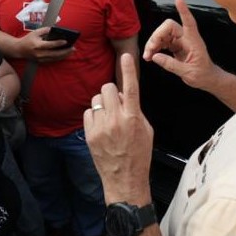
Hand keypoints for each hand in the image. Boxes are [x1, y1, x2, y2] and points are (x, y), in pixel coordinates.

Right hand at [19, 26, 73, 62]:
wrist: (19, 50)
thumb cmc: (28, 39)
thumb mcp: (36, 32)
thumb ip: (46, 30)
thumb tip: (56, 29)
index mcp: (37, 45)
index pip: (50, 45)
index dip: (58, 43)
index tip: (66, 41)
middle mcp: (39, 53)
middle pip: (55, 53)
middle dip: (65, 51)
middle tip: (73, 48)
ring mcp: (40, 59)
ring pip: (55, 58)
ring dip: (64, 55)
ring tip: (72, 51)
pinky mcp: (41, 61)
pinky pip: (53, 60)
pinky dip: (60, 57)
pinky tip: (65, 54)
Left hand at [84, 53, 153, 204]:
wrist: (125, 179)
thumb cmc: (139, 155)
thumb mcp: (146, 130)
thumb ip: (136, 110)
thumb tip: (124, 96)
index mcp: (133, 118)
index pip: (131, 88)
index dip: (128, 70)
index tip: (126, 56)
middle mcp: (116, 120)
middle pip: (108, 89)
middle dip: (112, 93)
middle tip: (117, 104)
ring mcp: (101, 127)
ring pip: (97, 100)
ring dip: (103, 104)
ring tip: (109, 118)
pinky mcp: (90, 134)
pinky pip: (88, 112)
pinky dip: (94, 116)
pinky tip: (101, 126)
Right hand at [143, 0, 217, 89]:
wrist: (207, 79)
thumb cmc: (203, 74)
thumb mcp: (188, 73)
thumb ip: (171, 65)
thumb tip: (155, 57)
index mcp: (193, 41)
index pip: (189, 21)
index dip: (183, 9)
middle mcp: (186, 37)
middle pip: (168, 27)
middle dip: (156, 37)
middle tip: (149, 52)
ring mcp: (180, 41)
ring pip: (163, 34)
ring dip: (153, 43)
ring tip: (148, 57)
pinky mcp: (176, 46)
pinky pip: (162, 42)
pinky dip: (155, 47)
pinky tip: (151, 56)